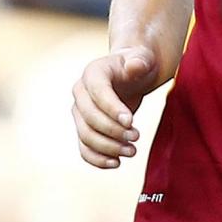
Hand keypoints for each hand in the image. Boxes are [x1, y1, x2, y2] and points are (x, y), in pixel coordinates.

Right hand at [72, 46, 159, 168]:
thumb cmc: (137, 64)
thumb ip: (139, 61)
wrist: (129, 74)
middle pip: (89, 117)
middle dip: (113, 131)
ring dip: (108, 148)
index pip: (98, 92)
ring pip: (86, 136)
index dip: (112, 108)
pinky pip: (84, 148)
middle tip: (137, 137)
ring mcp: (79, 112)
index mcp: (93, 72)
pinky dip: (97, 159)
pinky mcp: (84, 128)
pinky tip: (116, 163)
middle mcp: (81, 92)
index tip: (131, 121)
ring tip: (132, 151)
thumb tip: (134, 66)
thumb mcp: (142, 58)